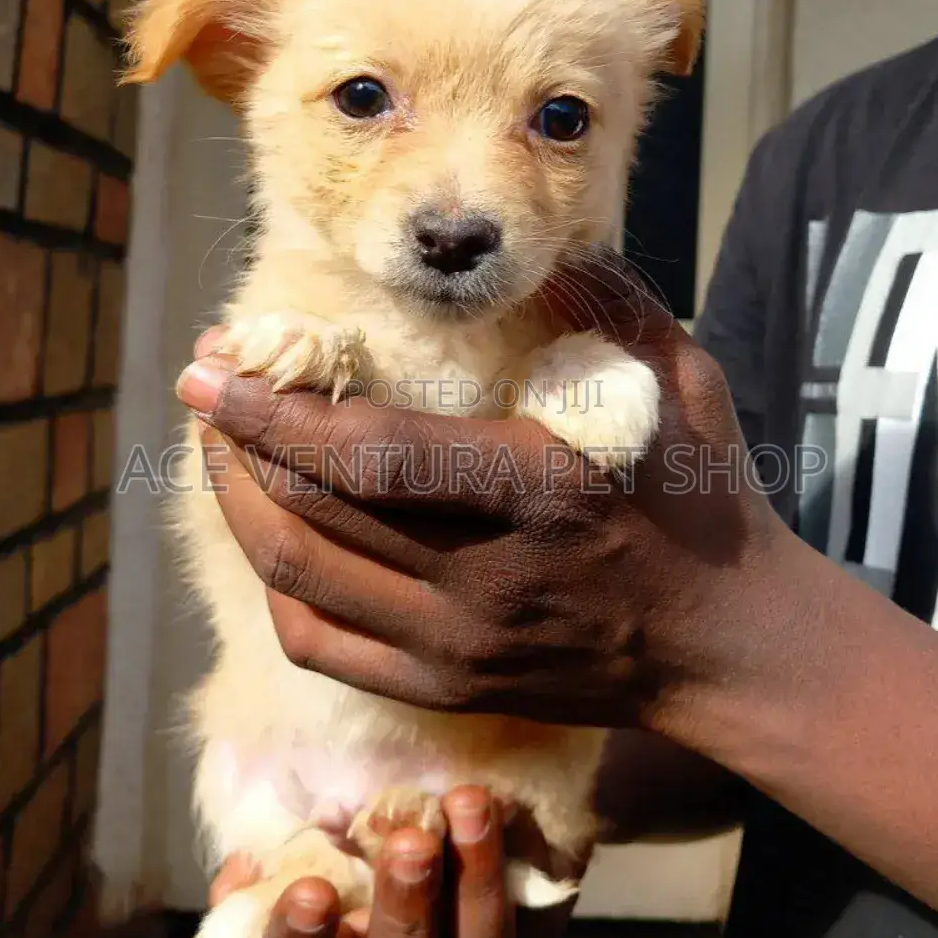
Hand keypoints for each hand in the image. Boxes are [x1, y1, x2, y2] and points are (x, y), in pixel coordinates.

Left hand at [177, 251, 783, 736]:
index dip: (273, 412)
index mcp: (538, 491)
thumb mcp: (681, 379)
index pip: (369, 459)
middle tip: (208, 387)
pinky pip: (319, 643)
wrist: (729, 649)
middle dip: (233, 444)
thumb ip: (603, 300)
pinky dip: (278, 580)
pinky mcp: (446, 689)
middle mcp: (483, 582)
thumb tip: (515, 248)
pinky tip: (274, 531)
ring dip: (240, 505)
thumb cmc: (704, 499)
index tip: (210, 365)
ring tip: (223, 449)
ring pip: (297, 579)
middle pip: (309, 516)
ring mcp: (458, 650)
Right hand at [208, 788, 585, 937]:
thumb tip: (243, 864)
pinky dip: (507, 859)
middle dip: (402, 912)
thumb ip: (274, 818)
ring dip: (468, 884)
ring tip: (461, 806)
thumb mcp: (312, 784)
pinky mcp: (527, 930)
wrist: (467, 747)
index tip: (309, 891)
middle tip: (407, 845)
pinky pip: (525, 916)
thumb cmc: (374, 770)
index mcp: (336, 931)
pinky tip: (493, 804)